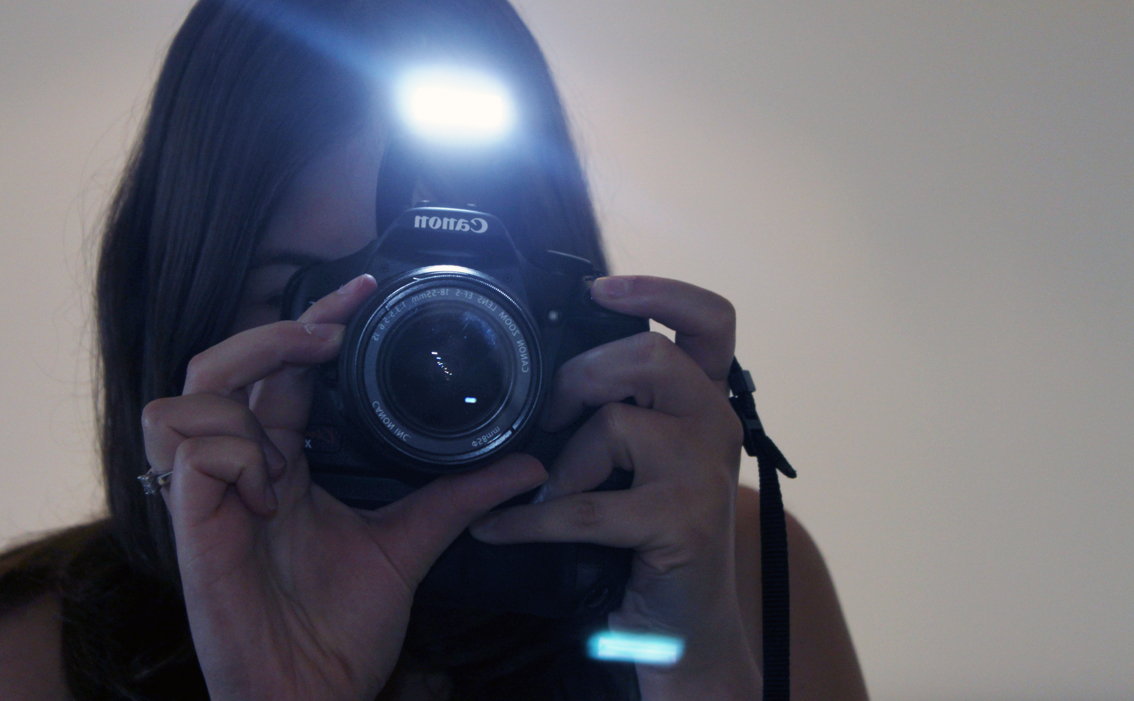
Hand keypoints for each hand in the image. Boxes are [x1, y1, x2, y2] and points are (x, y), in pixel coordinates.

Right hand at [141, 274, 545, 700]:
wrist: (312, 695)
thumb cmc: (342, 628)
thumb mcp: (410, 545)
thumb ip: (459, 498)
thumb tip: (525, 466)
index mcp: (286, 462)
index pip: (285, 370)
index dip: (315, 321)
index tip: (365, 291)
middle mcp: (244, 467)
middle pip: (226, 361)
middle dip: (278, 330)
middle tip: (333, 327)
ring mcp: (212, 493)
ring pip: (188, 392)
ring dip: (243, 388)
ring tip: (289, 428)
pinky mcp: (193, 523)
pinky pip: (191, 450)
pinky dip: (232, 451)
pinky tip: (270, 488)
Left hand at [470, 276, 759, 698]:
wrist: (682, 625)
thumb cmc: (648, 533)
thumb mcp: (640, 459)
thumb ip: (617, 408)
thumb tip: (542, 378)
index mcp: (705, 400)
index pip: (710, 320)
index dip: (659, 290)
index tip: (601, 289)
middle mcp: (716, 424)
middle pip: (650, 355)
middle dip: (580, 377)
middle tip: (550, 416)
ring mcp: (706, 472)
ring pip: (617, 424)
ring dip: (563, 463)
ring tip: (546, 494)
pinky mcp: (684, 521)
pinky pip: (587, 505)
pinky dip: (532, 520)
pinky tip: (501, 529)